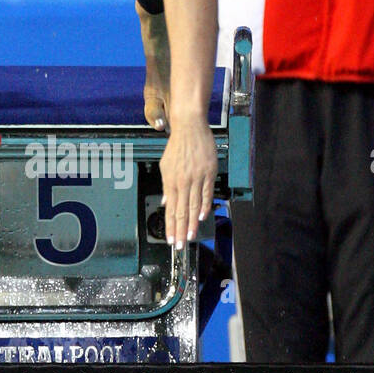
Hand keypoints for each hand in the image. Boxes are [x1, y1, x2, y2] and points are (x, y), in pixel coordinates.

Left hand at [159, 116, 216, 247]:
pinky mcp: (208, 172)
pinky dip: (205, 206)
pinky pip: (207, 193)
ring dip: (192, 223)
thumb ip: (166, 186)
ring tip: (190, 236)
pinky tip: (202, 217)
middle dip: (180, 230)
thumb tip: (165, 202)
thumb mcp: (166, 165)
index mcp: (171, 181)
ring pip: (194, 205)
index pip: (170, 209)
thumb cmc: (177, 146)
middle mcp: (183, 181)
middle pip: (181, 210)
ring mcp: (196, 177)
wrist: (190, 128)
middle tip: (179, 245)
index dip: (170, 226)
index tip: (170, 239)